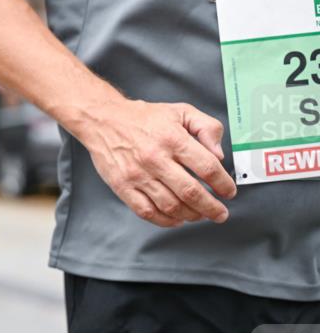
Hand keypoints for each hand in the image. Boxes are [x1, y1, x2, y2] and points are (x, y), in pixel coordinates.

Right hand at [78, 99, 235, 226]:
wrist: (103, 120)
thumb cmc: (144, 117)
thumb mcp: (181, 112)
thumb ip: (207, 128)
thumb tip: (219, 155)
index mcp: (173, 139)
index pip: (207, 168)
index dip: (223, 184)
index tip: (228, 192)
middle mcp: (155, 158)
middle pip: (191, 193)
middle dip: (211, 208)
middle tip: (220, 214)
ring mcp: (137, 175)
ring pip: (171, 206)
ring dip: (191, 216)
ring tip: (199, 215)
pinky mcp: (122, 186)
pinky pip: (147, 212)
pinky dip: (165, 221)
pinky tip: (176, 219)